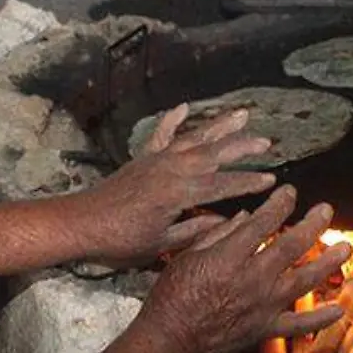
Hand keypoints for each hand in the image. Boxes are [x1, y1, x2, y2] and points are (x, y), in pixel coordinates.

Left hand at [69, 103, 278, 266]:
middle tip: (266, 142)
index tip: (271, 181)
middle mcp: (171, 169)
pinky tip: (185, 107)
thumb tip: (227, 221)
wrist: (81, 224)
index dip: (248, 183)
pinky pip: (161, 135)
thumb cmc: (119, 241)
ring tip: (241, 115)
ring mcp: (156, 160)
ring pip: (194, 139)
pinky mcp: (142, 159)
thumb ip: (195, 231)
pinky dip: (173, 120)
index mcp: (178, 193)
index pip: (222, 185)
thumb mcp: (161, 244)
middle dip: (242, 147)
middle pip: (213, 154)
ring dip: (218, 127)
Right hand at [104, 187, 351, 352]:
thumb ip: (218, 234)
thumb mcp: (188, 256)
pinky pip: (299, 324)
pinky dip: (322, 318)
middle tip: (327, 210)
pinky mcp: (266, 328)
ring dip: (327, 263)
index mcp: (231, 256)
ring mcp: (264, 305)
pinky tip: (340, 309)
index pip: (263, 222)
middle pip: (292, 247)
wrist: (172, 340)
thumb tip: (244, 216)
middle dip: (312, 225)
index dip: (280, 204)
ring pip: (304, 280)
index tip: (290, 192)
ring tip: (344, 248)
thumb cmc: (172, 296)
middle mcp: (253, 278)